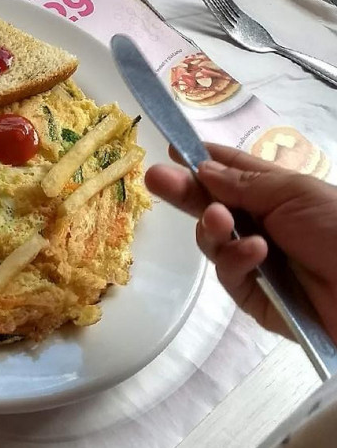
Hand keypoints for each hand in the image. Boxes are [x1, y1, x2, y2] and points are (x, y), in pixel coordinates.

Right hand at [146, 143, 336, 341]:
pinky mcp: (255, 299)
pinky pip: (230, 276)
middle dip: (184, 191)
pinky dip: (237, 261)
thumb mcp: (293, 192)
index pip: (231, 172)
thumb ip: (242, 182)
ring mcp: (257, 262)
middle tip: (155, 178)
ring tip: (222, 221)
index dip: (201, 160)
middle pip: (211, 206)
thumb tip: (201, 168)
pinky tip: (255, 252)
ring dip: (213, 228)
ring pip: (213, 242)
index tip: (171, 148)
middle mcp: (263, 224)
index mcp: (276, 193)